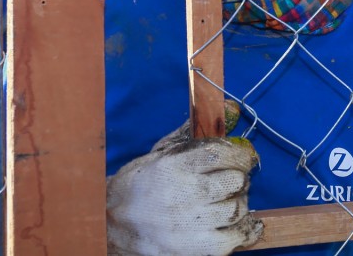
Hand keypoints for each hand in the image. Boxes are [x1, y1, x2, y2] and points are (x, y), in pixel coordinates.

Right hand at [106, 103, 263, 255]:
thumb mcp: (157, 155)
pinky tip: (233, 224)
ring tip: (225, 203)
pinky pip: (233, 239)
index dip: (239, 155)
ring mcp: (189, 225)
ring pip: (237, 209)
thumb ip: (189, 137)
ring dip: (237, 204)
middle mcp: (184, 194)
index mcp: (175, 166)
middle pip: (234, 181)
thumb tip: (223, 110)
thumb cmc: (137, 186)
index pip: (221, 154)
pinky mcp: (193, 250)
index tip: (243, 159)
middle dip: (238, 179)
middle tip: (232, 181)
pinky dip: (241, 231)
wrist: (110, 224)